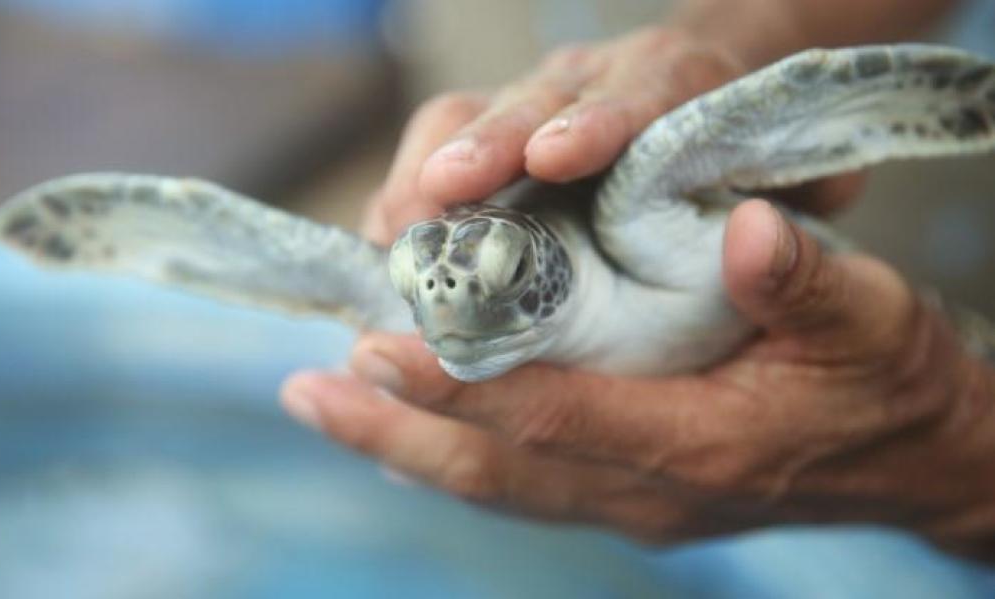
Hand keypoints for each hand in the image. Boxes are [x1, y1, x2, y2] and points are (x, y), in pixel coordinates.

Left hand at [282, 200, 994, 560]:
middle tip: (308, 391)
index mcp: (696, 442)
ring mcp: (631, 503)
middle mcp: (647, 490)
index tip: (379, 345)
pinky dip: (452, 456)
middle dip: (396, 431)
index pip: (551, 415)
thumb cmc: (888, 385)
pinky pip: (520, 484)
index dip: (462, 381)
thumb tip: (745, 229)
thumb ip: (804, 281)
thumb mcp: (874, 320)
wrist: (915, 461)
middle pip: (496, 467)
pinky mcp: (626, 496)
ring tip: (327, 406)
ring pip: (497, 485)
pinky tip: (405, 434)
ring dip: (406, 448)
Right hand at [361, 26, 862, 246]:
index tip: (554, 158)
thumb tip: (783, 220)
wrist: (712, 91)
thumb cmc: (753, 144)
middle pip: (529, 100)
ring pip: (466, 119)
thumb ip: (803, 189)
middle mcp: (592, 82)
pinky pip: (438, 150)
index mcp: (677, 82)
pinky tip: (388, 247)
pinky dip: (409, 198)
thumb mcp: (803, 166)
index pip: (641, 92)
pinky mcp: (494, 132)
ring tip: (391, 238)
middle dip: (483, 144)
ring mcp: (533, 104)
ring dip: (424, 175)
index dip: (597, 122)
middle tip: (437, 193)